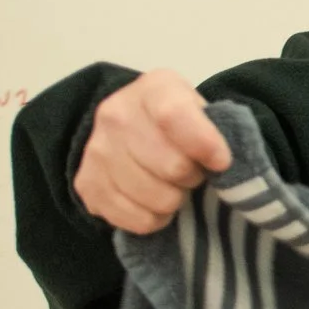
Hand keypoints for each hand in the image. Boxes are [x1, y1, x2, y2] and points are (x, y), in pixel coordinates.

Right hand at [73, 71, 231, 233]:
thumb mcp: (201, 110)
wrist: (131, 128)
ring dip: (175, 199)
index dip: (203, 144)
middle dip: (194, 176)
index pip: (174, 116)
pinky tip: (155, 203)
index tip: (221, 162)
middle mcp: (116, 114)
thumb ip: (216, 130)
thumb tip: (221, 166)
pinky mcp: (87, 185)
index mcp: (153, 89)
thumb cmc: (180, 122)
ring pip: (157, 198)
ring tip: (173, 185)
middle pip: (172, 166)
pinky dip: (156, 219)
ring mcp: (97, 150)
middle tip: (193, 172)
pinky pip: (137, 220)